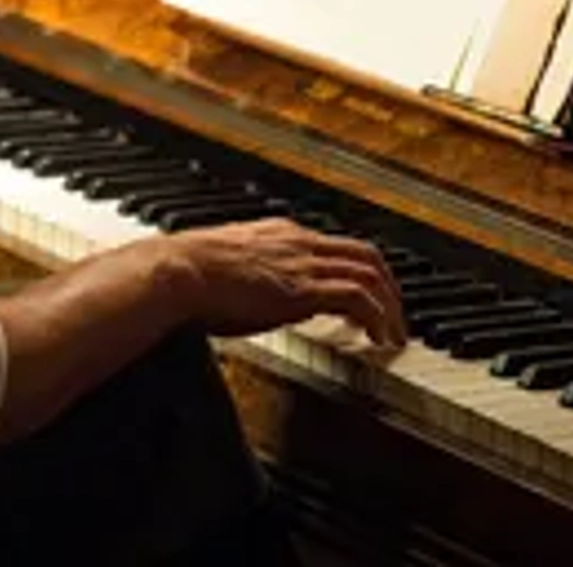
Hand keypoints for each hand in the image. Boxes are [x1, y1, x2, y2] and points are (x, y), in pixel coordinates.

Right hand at [161, 217, 406, 347]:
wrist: (176, 272)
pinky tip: (379, 339)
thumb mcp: (225, 270)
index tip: (365, 294)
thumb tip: (247, 299)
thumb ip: (247, 278)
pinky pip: (359, 299)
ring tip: (395, 335)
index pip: (334, 245)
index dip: (357, 270)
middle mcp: (298, 242)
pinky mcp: (304, 289)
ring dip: (390, 306)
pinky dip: (378, 318)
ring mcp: (303, 263)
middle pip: (365, 254)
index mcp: (280, 234)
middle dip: (388, 285)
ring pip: (370, 274)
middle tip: (396, 314)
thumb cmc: (186, 276)